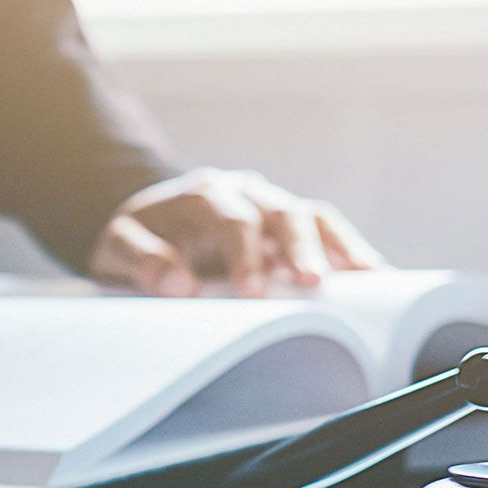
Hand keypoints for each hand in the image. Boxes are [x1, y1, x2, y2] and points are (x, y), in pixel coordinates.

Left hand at [88, 168, 386, 297]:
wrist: (145, 227)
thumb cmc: (134, 241)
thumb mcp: (114, 249)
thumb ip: (138, 259)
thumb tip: (179, 284)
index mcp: (204, 195)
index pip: (232, 219)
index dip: (244, 254)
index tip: (251, 293)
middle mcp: (246, 194)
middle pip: (283, 213)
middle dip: (300, 249)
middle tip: (310, 284)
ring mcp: (272, 209)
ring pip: (314, 219)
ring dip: (338, 250)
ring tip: (365, 282)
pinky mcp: (289, 230)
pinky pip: (327, 235)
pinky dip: (349, 254)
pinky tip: (374, 281)